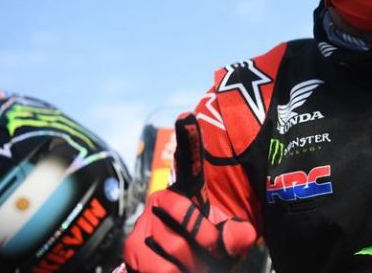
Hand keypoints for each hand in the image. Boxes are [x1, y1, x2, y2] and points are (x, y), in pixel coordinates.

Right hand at [123, 113, 256, 272]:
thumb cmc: (206, 256)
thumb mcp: (230, 246)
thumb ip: (238, 237)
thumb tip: (238, 237)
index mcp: (189, 193)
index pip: (188, 161)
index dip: (188, 137)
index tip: (187, 115)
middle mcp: (163, 200)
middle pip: (189, 217)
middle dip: (206, 243)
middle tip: (212, 256)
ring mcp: (145, 222)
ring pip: (177, 246)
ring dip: (193, 266)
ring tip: (193, 267)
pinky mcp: (133, 249)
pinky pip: (161, 268)